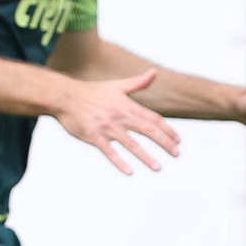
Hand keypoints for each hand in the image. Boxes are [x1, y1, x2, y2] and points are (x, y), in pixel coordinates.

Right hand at [56, 69, 180, 174]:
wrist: (67, 97)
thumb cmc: (92, 91)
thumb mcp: (117, 85)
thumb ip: (138, 82)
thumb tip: (154, 73)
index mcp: (127, 105)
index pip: (153, 118)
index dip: (167, 129)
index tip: (178, 140)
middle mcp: (120, 116)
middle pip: (148, 130)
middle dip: (164, 143)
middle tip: (176, 154)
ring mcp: (108, 127)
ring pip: (131, 144)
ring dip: (146, 156)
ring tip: (158, 167)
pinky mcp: (94, 136)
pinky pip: (109, 151)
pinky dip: (119, 162)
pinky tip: (130, 171)